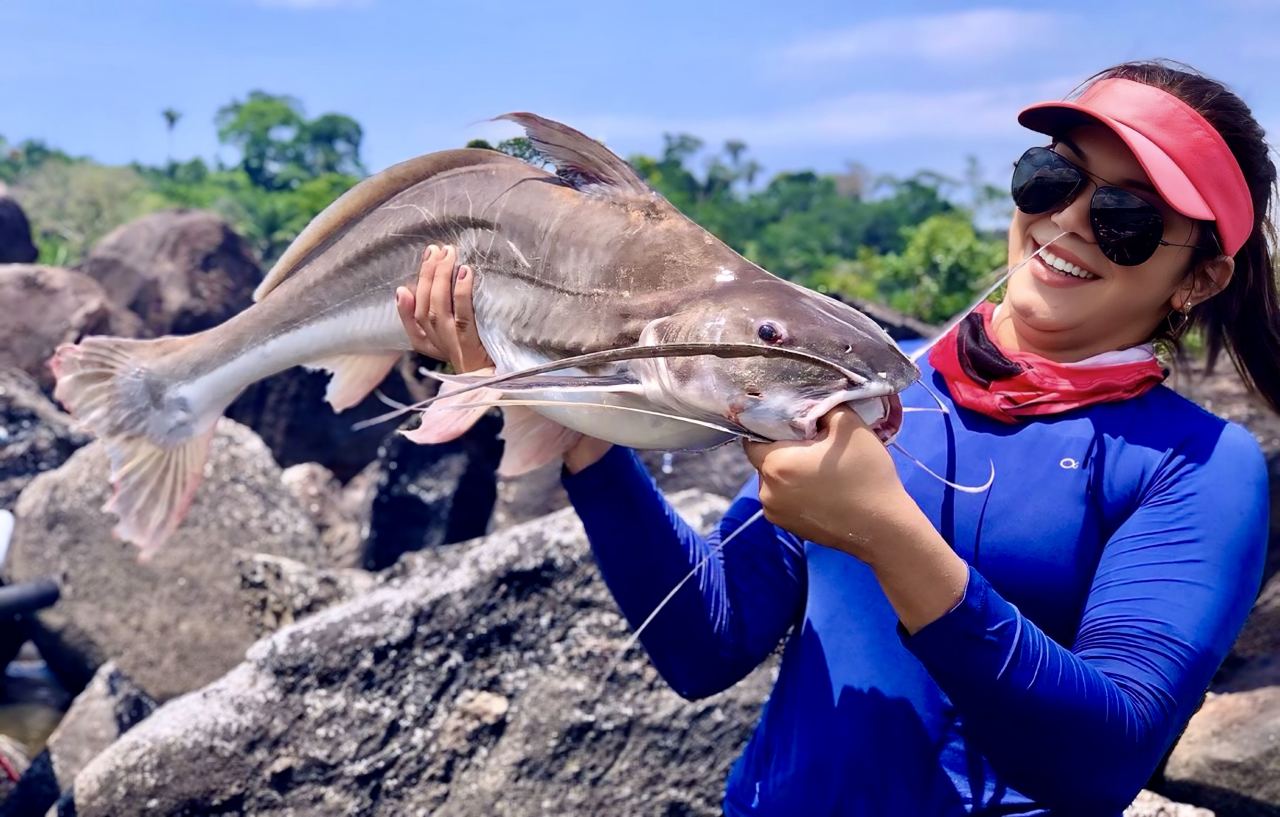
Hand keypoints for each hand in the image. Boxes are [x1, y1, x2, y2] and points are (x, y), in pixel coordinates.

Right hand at [396, 244, 491, 372]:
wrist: (500, 378)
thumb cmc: (478, 351)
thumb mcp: (451, 335)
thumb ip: (427, 316)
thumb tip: (401, 291)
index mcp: (430, 343)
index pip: (412, 319)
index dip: (406, 303)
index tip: (408, 281)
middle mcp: (439, 344)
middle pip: (425, 308)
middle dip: (427, 276)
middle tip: (436, 250)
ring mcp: (454, 343)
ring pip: (438, 309)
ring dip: (441, 278)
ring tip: (448, 254)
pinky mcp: (472, 343)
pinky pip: (463, 315)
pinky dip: (461, 292)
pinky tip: (465, 272)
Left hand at [743, 406, 913, 563]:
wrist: (883, 527)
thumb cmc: (866, 474)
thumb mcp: (849, 425)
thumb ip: (822, 406)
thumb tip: (807, 405)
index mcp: (775, 465)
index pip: (753, 437)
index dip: (770, 427)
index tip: (793, 425)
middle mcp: (766, 492)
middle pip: (763, 460)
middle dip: (782, 449)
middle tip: (812, 445)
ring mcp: (775, 513)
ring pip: (773, 480)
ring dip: (788, 471)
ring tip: (819, 469)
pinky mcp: (788, 527)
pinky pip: (782, 499)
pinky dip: (794, 491)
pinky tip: (821, 488)